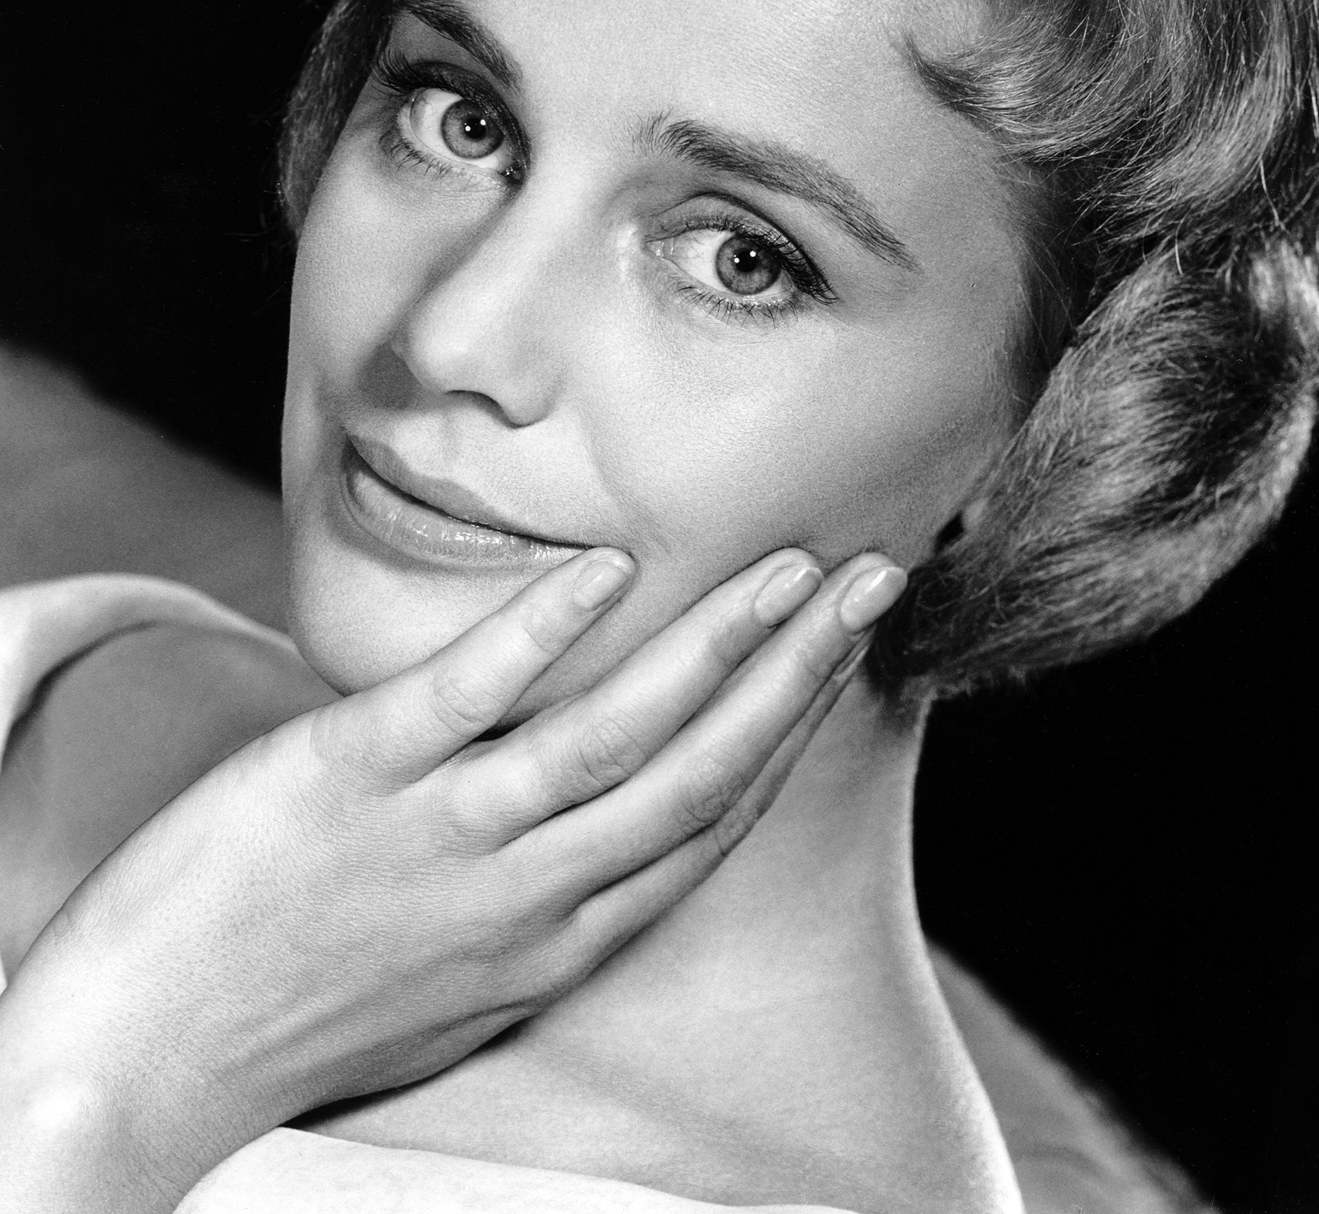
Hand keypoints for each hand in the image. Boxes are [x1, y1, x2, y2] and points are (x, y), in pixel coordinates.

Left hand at [0, 544, 905, 1211]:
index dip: (792, 728)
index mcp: (560, 936)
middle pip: (698, 773)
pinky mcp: (350, 778)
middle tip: (873, 580)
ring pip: (613, 736)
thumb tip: (603, 832)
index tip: (845, 652)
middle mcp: (527, 893)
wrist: (147, 1050)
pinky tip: (606, 569)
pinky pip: (465, 698)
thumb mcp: (464, 983)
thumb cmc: (312, 1006)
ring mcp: (443, 835)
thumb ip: (545, 902)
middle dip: (797, 672)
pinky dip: (541, 633)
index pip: (710, 819)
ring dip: (716, 647)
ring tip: (790, 568)